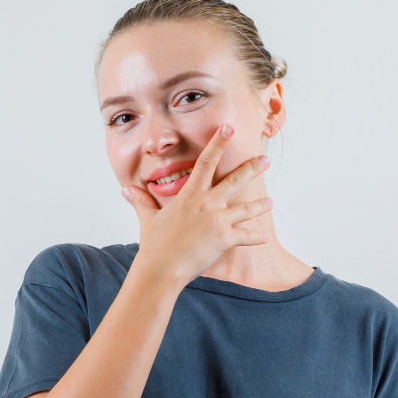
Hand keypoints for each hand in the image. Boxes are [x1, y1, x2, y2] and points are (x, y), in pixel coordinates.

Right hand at [122, 123, 272, 291]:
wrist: (161, 268)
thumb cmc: (154, 245)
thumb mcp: (148, 219)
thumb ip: (141, 201)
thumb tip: (126, 190)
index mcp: (190, 195)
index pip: (206, 161)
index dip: (218, 143)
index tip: (228, 129)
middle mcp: (206, 203)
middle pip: (234, 180)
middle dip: (252, 168)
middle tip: (265, 159)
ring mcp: (218, 220)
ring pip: (246, 208)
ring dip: (260, 204)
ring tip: (271, 201)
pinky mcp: (225, 239)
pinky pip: (246, 236)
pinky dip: (256, 237)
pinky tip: (265, 237)